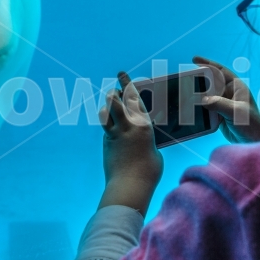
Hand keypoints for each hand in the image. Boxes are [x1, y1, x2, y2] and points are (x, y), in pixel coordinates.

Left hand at [96, 72, 163, 216]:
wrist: (130, 186)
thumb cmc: (149, 171)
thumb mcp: (154, 149)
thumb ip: (147, 138)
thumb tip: (142, 137)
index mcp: (143, 125)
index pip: (134, 98)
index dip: (127, 83)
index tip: (121, 74)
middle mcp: (127, 126)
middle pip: (114, 101)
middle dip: (114, 93)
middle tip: (114, 90)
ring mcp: (114, 135)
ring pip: (105, 113)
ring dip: (108, 108)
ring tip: (112, 109)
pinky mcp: (106, 144)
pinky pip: (106, 129)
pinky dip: (110, 126)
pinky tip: (115, 133)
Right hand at [193, 56, 259, 143]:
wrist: (254, 142)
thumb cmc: (252, 124)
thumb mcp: (236, 112)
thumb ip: (219, 104)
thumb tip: (202, 100)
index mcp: (237, 87)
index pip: (221, 70)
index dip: (207, 63)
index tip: (194, 59)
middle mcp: (230, 93)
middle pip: (211, 82)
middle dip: (199, 80)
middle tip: (185, 79)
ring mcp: (224, 104)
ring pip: (207, 96)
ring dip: (197, 95)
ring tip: (184, 94)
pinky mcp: (220, 115)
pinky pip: (206, 108)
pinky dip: (198, 108)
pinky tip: (190, 109)